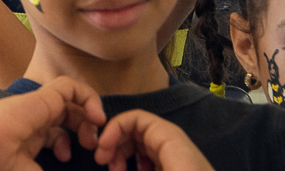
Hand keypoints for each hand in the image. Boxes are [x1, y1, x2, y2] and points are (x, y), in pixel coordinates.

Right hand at [0, 76, 105, 170]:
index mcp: (30, 139)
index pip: (59, 133)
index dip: (74, 143)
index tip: (79, 158)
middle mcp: (35, 121)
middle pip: (68, 115)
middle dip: (85, 129)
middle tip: (91, 147)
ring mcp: (38, 106)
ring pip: (71, 98)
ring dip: (88, 115)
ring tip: (92, 135)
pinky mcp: (43, 96)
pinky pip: (71, 86)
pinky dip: (88, 97)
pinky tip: (96, 117)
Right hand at [95, 110, 213, 170]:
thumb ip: (127, 167)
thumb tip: (106, 161)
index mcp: (174, 143)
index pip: (139, 118)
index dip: (115, 129)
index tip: (100, 151)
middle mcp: (180, 148)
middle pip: (142, 131)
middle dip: (118, 143)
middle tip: (104, 164)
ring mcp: (184, 162)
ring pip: (148, 147)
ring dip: (127, 155)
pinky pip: (157, 161)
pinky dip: (141, 165)